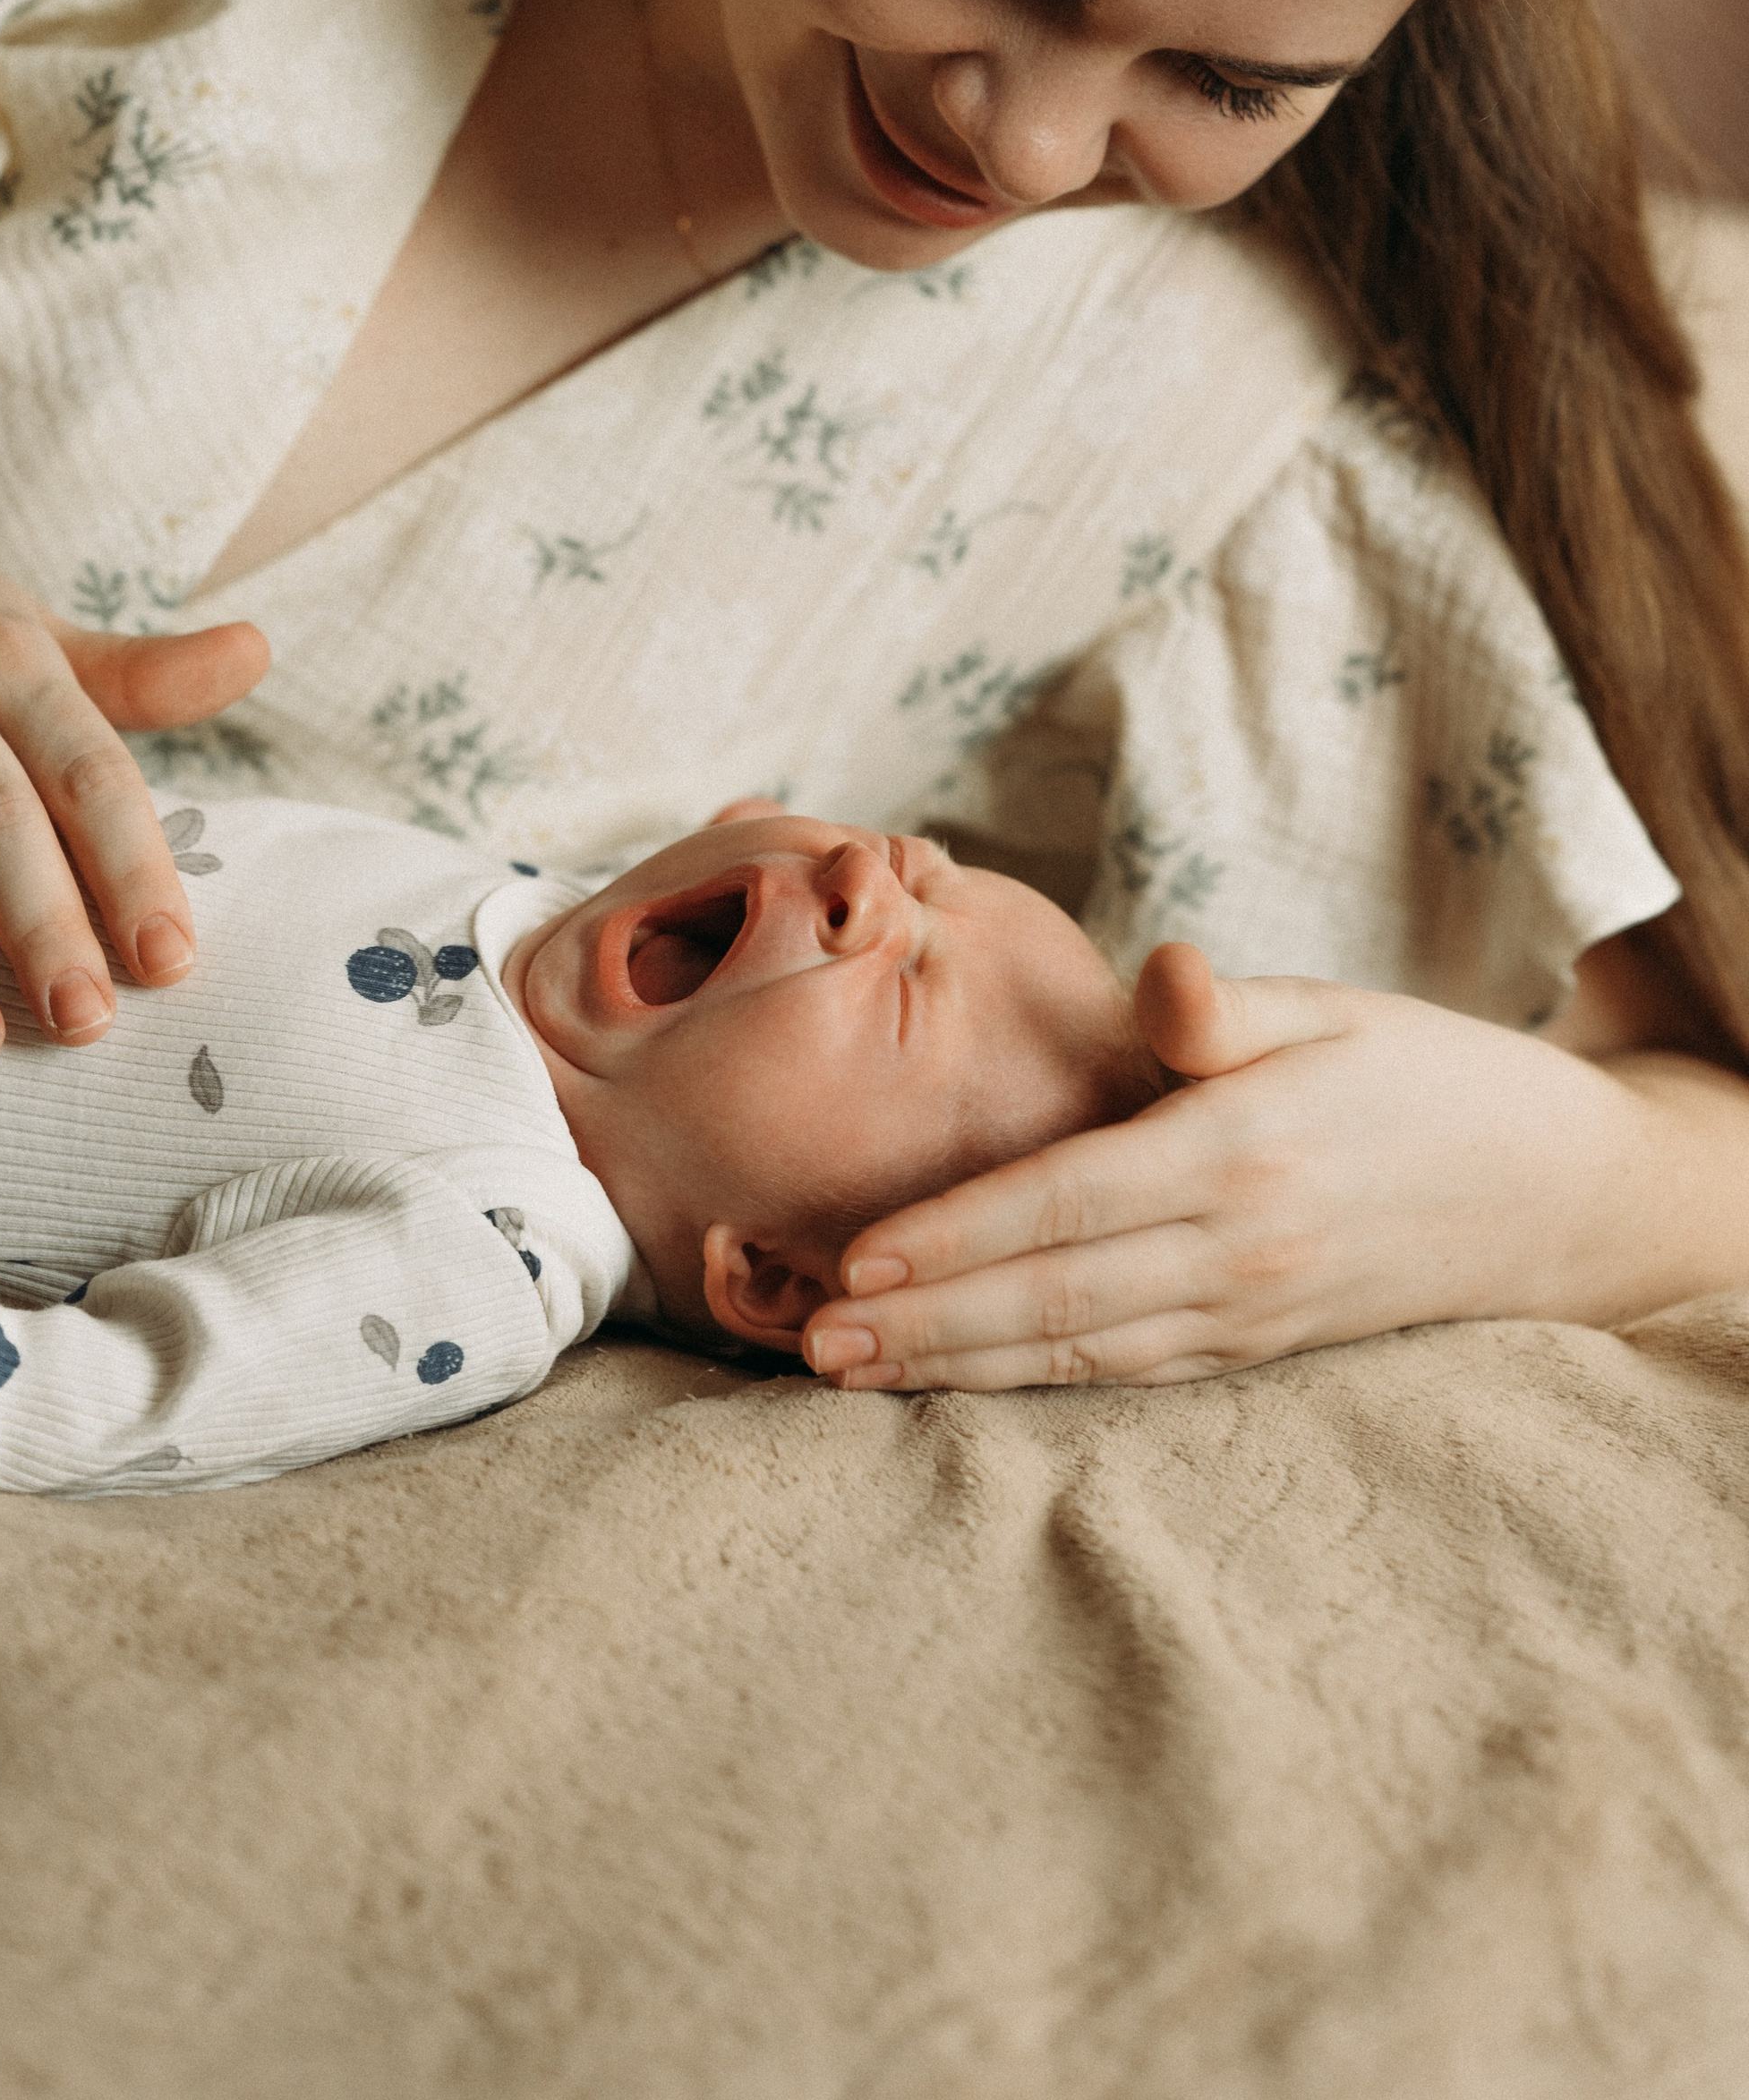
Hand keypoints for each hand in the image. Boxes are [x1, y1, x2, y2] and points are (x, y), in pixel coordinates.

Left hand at [804, 940, 1682, 1391]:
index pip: (1064, 1203)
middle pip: (1050, 1297)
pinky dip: (1035, 1384)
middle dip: (923, 1326)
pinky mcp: (1258, 1349)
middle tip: (807, 1340)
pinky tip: (959, 1382)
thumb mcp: (1331, 1009)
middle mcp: (1237, 1249)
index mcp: (1237, 1150)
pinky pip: (1128, 1373)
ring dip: (957, 1366)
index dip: (955, 1236)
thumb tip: (1163, 975)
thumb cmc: (1417, 1074)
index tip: (856, 1257)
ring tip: (847, 1373)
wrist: (1552, 1192)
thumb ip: (1227, 1007)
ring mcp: (1248, 1314)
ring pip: (1077, 1352)